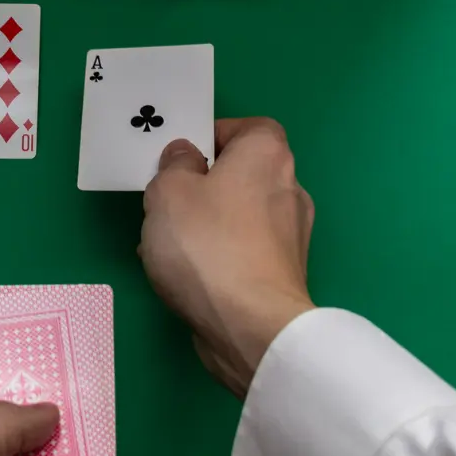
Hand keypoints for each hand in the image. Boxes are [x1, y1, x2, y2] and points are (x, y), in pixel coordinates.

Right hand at [141, 117, 315, 398]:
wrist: (252, 326)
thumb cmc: (207, 245)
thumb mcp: (169, 191)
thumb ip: (174, 165)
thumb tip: (187, 157)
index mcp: (267, 155)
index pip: (250, 128)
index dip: (215, 136)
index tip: (183, 157)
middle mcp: (288, 188)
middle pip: (243, 173)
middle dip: (204, 185)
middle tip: (167, 201)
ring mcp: (291, 236)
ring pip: (239, 216)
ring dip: (206, 224)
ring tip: (165, 245)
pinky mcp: (283, 275)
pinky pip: (244, 252)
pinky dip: (218, 257)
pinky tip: (184, 275)